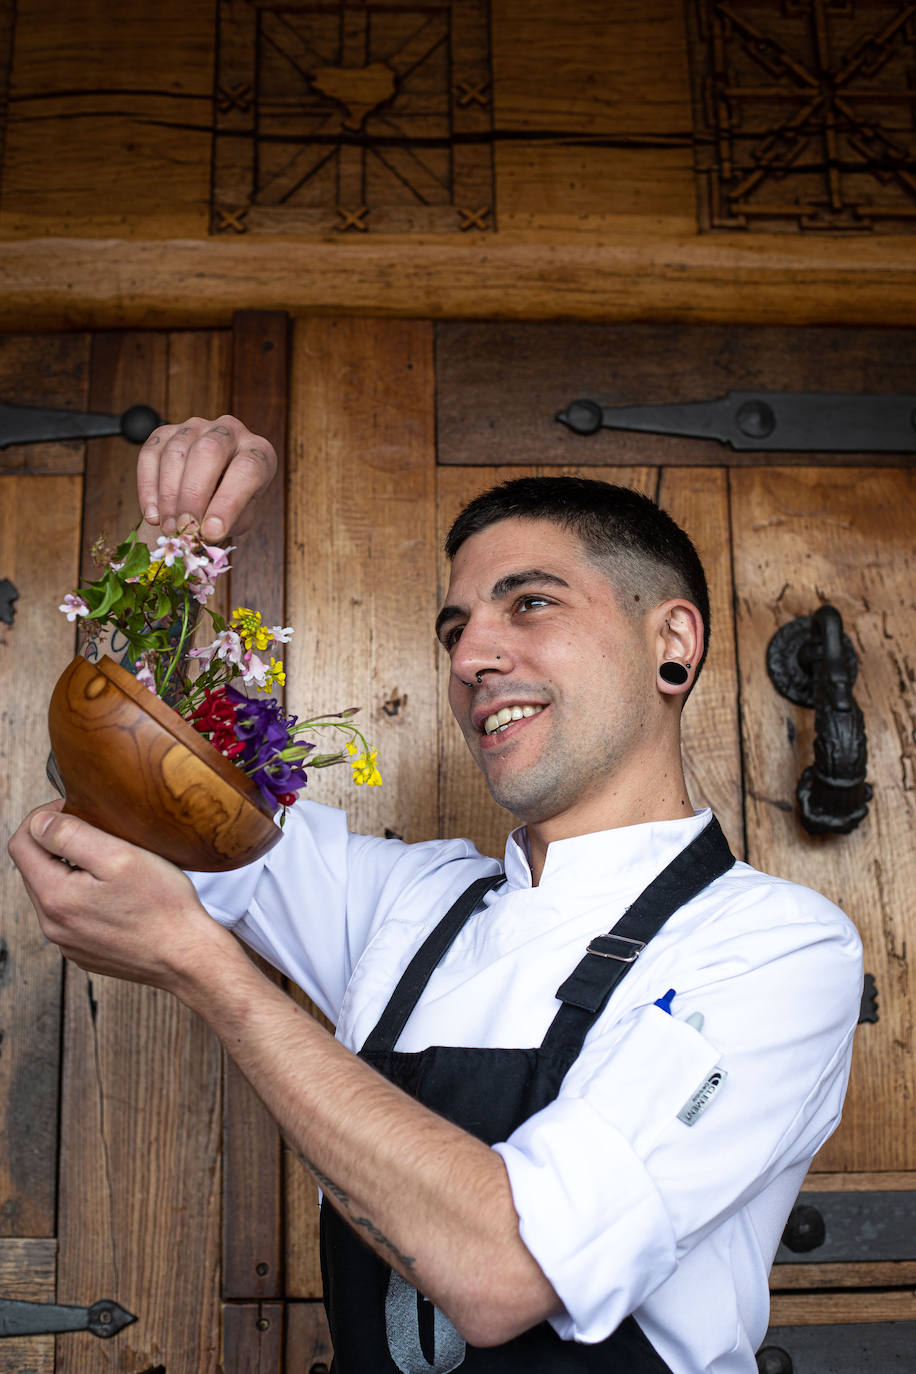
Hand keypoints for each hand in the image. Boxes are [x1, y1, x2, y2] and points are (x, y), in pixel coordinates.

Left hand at [8, 802, 228, 989]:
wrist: (188, 957)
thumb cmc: (162, 906)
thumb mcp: (119, 856)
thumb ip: (71, 835)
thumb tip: (39, 822)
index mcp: (55, 897)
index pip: (20, 844)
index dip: (42, 817)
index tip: (74, 808)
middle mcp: (52, 925)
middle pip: (34, 869)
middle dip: (58, 845)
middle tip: (98, 832)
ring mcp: (67, 942)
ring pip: (53, 892)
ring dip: (71, 871)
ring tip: (110, 864)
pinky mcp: (83, 952)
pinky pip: (71, 915)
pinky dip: (85, 897)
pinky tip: (116, 895)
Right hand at [137, 415, 277, 541]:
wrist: (212, 487)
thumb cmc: (231, 502)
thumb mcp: (241, 516)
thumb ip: (228, 522)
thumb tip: (206, 533)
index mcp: (258, 451)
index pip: (248, 469)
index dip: (229, 503)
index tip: (212, 532)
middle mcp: (228, 431)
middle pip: (208, 452)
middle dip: (193, 495)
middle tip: (185, 528)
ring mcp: (195, 427)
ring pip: (176, 453)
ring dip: (169, 496)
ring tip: (170, 527)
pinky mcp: (165, 432)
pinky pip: (150, 455)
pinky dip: (148, 487)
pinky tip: (153, 515)